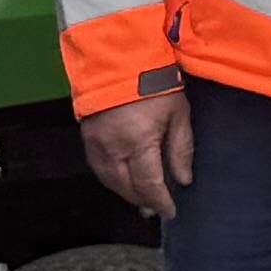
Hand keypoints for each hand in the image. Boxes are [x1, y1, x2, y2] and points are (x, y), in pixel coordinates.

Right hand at [78, 89, 190, 221]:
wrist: (120, 59)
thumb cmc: (152, 82)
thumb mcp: (178, 114)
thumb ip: (181, 149)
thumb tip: (184, 179)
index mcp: (138, 141)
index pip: (149, 185)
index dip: (160, 202)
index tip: (170, 211)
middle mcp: (113, 147)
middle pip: (126, 188)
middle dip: (143, 201)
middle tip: (157, 208)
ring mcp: (96, 143)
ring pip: (110, 182)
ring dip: (127, 193)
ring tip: (143, 198)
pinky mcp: (87, 138)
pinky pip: (99, 169)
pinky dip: (113, 179)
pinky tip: (124, 180)